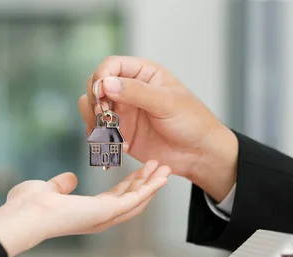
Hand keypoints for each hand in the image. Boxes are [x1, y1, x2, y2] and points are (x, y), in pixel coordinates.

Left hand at [0, 160, 169, 256]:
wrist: (24, 215)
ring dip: (153, 185)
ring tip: (166, 169)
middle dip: (147, 184)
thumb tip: (70, 178)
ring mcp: (105, 217)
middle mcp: (99, 218)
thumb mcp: (48, 188)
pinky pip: (135, 199)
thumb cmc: (27, 207)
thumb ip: (61, 185)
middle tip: (161, 168)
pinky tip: (161, 177)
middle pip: (131, 200)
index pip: (115, 199)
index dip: (130, 185)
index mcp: (87, 213)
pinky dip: (150, 188)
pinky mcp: (108, 211)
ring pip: (138, 201)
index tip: (141, 171)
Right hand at [78, 56, 237, 202]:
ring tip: (108, 132)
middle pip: (96, 86)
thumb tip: (106, 84)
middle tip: (103, 115)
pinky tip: (121, 146)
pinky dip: (102, 139)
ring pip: (92, 108)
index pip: (111, 66)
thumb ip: (136, 92)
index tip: (101, 93)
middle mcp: (130, 90)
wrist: (199, 154)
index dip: (101, 77)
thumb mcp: (167, 102)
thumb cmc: (192, 122)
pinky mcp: (122, 133)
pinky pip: (100, 132)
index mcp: (143, 74)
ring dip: (94, 120)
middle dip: (95, 100)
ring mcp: (124, 112)